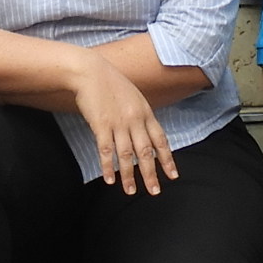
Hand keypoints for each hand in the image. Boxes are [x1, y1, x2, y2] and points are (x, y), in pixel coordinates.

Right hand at [71, 56, 176, 195]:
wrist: (90, 70)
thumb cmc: (111, 82)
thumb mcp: (134, 96)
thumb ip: (141, 115)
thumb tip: (147, 132)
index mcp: (145, 112)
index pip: (160, 140)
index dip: (167, 159)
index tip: (172, 175)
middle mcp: (135, 119)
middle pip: (146, 152)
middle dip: (151, 174)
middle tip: (155, 191)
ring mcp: (118, 123)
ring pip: (127, 155)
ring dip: (129, 175)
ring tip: (131, 191)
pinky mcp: (101, 125)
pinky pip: (106, 150)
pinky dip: (108, 166)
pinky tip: (109, 179)